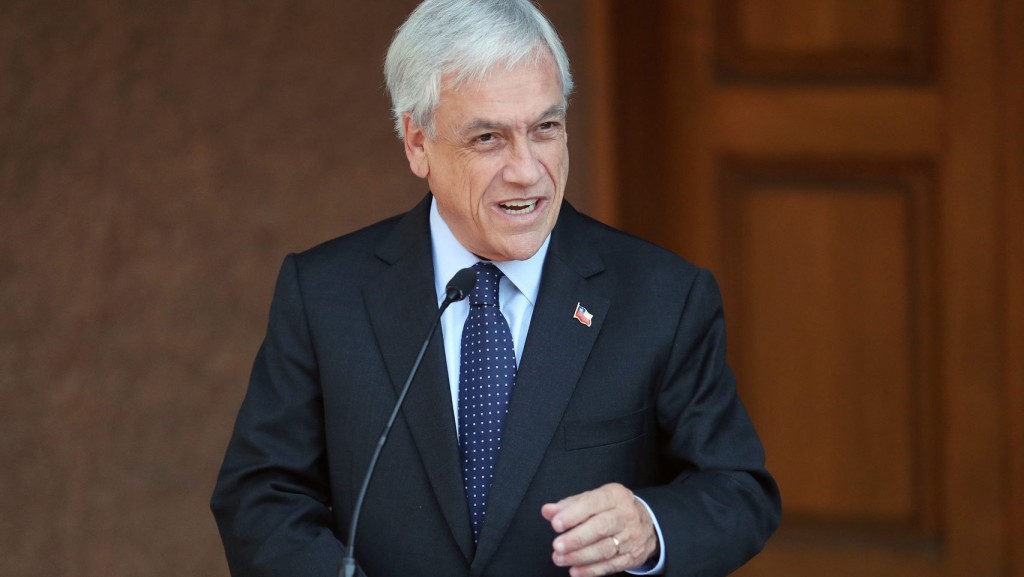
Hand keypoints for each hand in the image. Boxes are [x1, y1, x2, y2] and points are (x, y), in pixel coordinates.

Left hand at [541, 483, 658, 576]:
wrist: (647, 523)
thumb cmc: (612, 509)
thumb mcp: (594, 500)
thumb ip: (569, 505)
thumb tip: (548, 511)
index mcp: (614, 496)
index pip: (592, 503)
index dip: (573, 514)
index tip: (556, 523)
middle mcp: (625, 515)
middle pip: (601, 527)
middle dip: (576, 538)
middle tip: (557, 546)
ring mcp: (631, 536)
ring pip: (605, 549)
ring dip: (580, 556)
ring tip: (560, 559)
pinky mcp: (632, 556)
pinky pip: (611, 565)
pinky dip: (591, 570)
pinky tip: (576, 571)